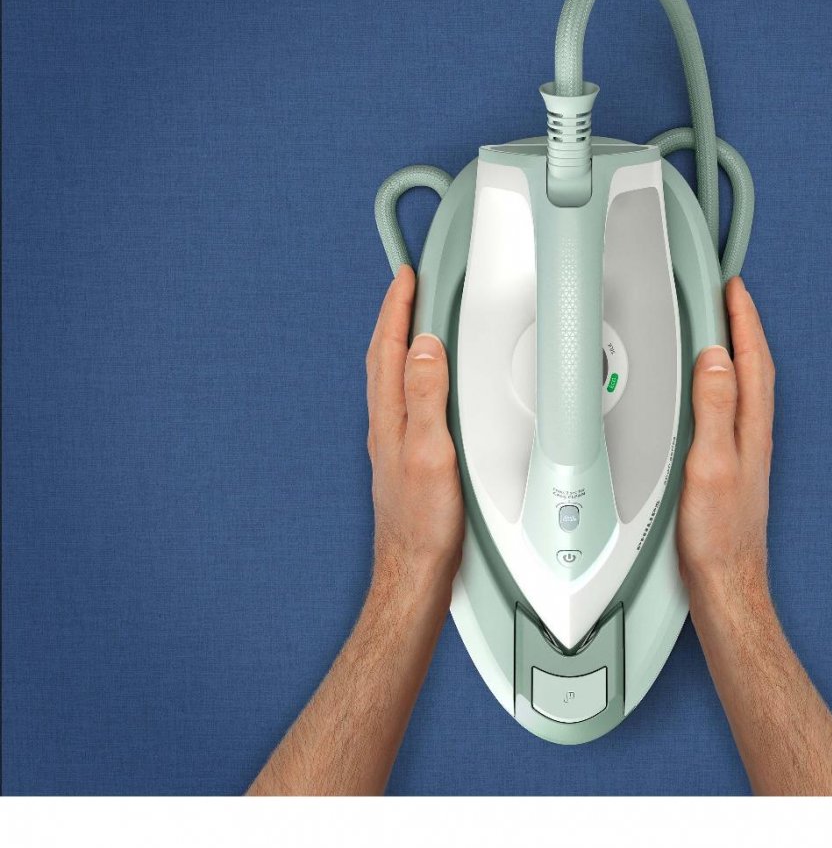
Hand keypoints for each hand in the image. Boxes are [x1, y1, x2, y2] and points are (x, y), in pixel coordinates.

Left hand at [366, 265, 463, 592]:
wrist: (413, 570)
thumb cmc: (423, 522)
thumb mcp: (430, 452)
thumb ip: (425, 397)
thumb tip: (424, 347)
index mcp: (389, 417)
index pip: (389, 348)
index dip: (397, 308)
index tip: (405, 276)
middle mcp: (385, 425)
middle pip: (384, 357)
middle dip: (394, 317)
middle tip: (406, 288)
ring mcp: (392, 442)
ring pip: (391, 378)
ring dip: (400, 343)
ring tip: (413, 321)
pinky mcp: (405, 457)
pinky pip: (403, 400)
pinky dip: (411, 376)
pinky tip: (423, 384)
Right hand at [678, 276, 775, 603]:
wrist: (726, 583)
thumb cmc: (719, 534)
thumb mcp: (711, 463)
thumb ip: (715, 408)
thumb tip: (716, 358)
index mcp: (751, 427)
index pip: (752, 359)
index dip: (744, 319)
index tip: (735, 287)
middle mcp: (753, 435)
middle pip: (754, 367)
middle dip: (744, 326)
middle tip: (731, 297)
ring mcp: (745, 451)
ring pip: (745, 388)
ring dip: (737, 353)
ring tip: (723, 330)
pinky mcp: (732, 467)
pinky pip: (733, 410)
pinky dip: (725, 385)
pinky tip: (711, 392)